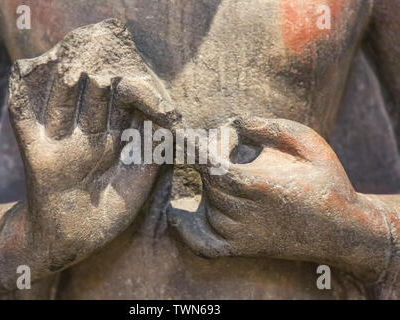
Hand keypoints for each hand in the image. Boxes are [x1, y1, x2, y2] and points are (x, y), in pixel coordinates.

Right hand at [7, 20, 173, 264]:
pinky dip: (21, 101)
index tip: (139, 72)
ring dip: (67, 86)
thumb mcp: (139, 180)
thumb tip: (168, 120)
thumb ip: (152, 150)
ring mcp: (61, 144)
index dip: (129, 89)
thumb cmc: (110, 212)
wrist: (73, 239)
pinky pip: (24, 124)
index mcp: (112, 140)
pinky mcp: (38, 156)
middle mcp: (87, 136)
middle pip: (92, 100)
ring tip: (73, 62)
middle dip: (99, 80)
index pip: (120, 106)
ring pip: (62, 106)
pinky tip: (20, 75)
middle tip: (107, 57)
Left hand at [168, 117, 389, 279]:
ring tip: (238, 171)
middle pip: (209, 180)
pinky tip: (178, 213)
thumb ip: (268, 127)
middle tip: (235, 146)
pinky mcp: (240, 248)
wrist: (342, 230)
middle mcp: (244, 214)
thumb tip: (232, 122)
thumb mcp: (307, 142)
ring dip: (213, 183)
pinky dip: (186, 230)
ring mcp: (240, 235)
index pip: (210, 165)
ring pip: (208, 203)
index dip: (194, 148)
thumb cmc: (326, 180)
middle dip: (214, 157)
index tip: (181, 134)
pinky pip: (202, 243)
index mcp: (259, 186)